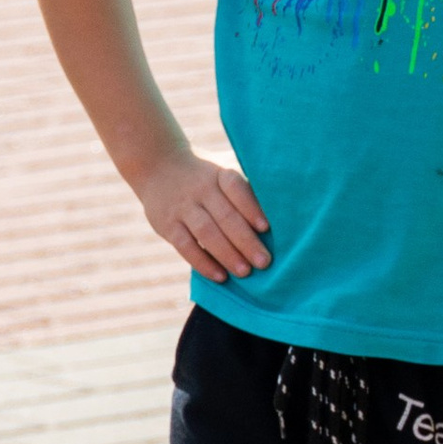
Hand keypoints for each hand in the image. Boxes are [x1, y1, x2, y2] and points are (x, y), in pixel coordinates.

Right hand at [136, 147, 268, 282]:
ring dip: (227, 254)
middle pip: (225, 217)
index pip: (236, 188)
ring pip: (206, 233)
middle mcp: (201, 189)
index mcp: (220, 175)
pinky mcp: (167, 224)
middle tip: (264, 262)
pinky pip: (185, 246)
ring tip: (245, 272)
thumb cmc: (207, 176)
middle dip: (246, 241)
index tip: (266, 227)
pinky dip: (203, 262)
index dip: (251, 207)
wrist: (159, 166)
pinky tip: (220, 276)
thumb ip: (246, 189)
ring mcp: (182, 207)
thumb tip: (283, 213)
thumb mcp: (223, 171)